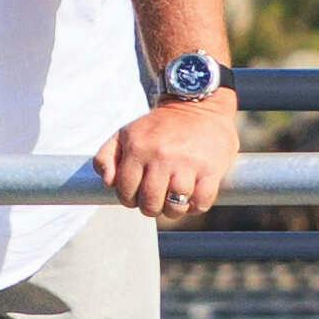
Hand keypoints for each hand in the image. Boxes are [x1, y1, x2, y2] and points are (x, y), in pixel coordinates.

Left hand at [100, 90, 239, 221]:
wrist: (198, 107)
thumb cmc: (159, 126)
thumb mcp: (125, 133)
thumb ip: (107, 157)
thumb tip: (107, 183)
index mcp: (138, 147)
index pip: (125, 190)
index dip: (128, 199)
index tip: (135, 197)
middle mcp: (161, 156)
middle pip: (150, 202)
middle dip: (150, 208)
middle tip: (154, 203)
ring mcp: (188, 164)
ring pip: (175, 206)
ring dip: (173, 211)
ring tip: (173, 202)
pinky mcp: (211, 170)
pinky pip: (201, 202)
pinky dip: (195, 207)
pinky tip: (192, 199)